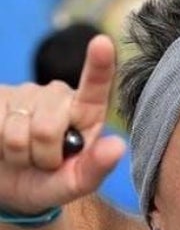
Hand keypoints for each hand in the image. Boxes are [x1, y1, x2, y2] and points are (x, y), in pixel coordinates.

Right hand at [0, 35, 125, 213]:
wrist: (8, 186)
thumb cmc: (48, 182)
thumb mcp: (76, 184)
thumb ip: (97, 168)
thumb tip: (117, 145)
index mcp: (87, 113)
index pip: (96, 86)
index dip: (99, 65)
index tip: (102, 43)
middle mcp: (57, 96)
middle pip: (47, 127)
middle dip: (42, 155)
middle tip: (43, 161)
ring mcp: (24, 93)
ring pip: (17, 130)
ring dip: (17, 153)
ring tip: (22, 153)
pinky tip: (1, 144)